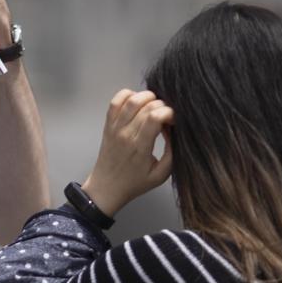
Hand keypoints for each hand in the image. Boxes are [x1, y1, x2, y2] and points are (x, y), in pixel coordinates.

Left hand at [82, 90, 174, 216]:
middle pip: (146, 106)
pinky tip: (137, 102)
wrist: (106, 187)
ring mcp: (115, 128)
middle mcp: (126, 134)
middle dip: (162, 105)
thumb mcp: (161, 174)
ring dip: (147, 97)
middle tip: (166, 116)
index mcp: (140, 147)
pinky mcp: (108, 125)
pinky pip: (115, 102)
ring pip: (131, 99)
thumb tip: (175, 130)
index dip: (170, 113)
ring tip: (154, 106)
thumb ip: (172, 153)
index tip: (174, 121)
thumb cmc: (135, 183)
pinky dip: (127, 95)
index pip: (155, 117)